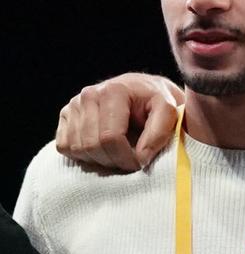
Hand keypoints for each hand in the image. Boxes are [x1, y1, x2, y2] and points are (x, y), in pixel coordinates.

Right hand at [56, 73, 182, 171]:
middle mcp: (88, 95)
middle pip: (92, 146)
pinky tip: (102, 149)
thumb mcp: (169, 111)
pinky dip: (84, 155)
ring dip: (100, 160)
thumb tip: (141, 157)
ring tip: (120, 152)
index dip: (127, 158)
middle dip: (114, 161)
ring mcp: (73, 105)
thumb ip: (159, 133)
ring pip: (77, 149)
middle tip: (131, 160)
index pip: (110, 137)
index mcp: (113, 91)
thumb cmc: (158, 103)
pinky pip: (64, 147)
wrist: (145, 91)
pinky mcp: (65, 116)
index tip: (142, 162)